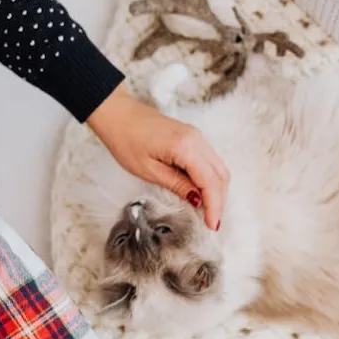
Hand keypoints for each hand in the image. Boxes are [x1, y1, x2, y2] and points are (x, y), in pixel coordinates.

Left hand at [87, 84, 229, 230]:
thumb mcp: (148, 170)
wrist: (118, 114)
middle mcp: (197, 139)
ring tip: (208, 211)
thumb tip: (198, 200)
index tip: (212, 225)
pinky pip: (210, 160)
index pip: (209, 182)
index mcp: (185, 147)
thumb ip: (177, 185)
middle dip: (219, 200)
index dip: (214, 206)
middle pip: (220, 175)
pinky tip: (201, 192)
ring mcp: (196, 136)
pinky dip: (210, 178)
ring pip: (218, 167)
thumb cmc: (126, 140)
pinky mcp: (192, 136)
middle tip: (212, 222)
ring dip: (217, 190)